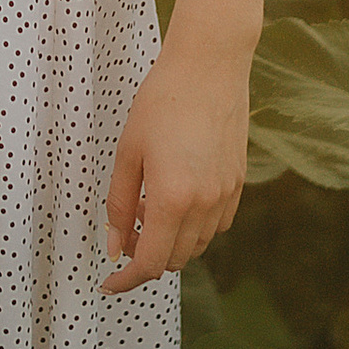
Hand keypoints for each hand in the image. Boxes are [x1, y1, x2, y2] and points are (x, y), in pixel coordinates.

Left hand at [100, 32, 249, 293]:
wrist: (210, 66)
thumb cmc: (162, 101)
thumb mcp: (127, 152)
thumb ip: (119, 206)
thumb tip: (115, 248)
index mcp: (172, 199)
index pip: (151, 263)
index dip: (127, 279)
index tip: (109, 283)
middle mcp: (205, 204)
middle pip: (175, 260)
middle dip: (147, 257)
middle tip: (125, 233)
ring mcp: (226, 195)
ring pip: (198, 245)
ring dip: (171, 241)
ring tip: (148, 207)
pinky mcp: (239, 182)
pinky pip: (217, 224)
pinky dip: (194, 226)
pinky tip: (176, 198)